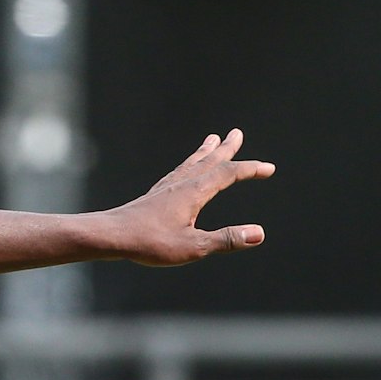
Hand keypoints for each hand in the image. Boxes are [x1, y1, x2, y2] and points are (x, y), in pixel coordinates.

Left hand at [107, 129, 273, 265]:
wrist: (111, 235)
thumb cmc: (150, 243)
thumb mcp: (193, 246)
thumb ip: (226, 239)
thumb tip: (259, 234)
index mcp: (194, 192)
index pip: (228, 174)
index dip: (250, 170)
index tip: (269, 168)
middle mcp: (181, 183)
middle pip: (209, 160)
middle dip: (226, 148)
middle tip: (237, 133)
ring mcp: (167, 187)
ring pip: (192, 163)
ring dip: (206, 152)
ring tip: (213, 140)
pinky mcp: (156, 194)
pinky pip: (178, 171)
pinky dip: (189, 164)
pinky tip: (185, 170)